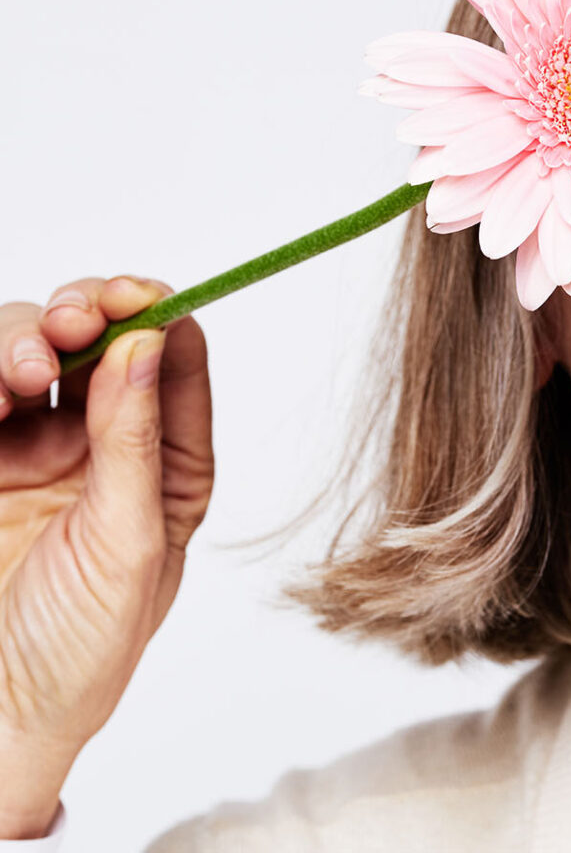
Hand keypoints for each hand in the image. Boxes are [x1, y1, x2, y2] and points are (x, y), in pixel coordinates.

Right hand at [0, 276, 213, 835]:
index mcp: (166, 463)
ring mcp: (29, 448)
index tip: (143, 295)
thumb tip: (146, 344)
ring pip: (31, 351)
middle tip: (79, 319)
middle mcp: (101, 444)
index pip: (172, 365)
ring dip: (28, 337)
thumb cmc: (83, 648)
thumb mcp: (128, 542)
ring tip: (26, 374)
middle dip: (89, 313)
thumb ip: (134, 441)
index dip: (160, 317)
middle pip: (98, 341)